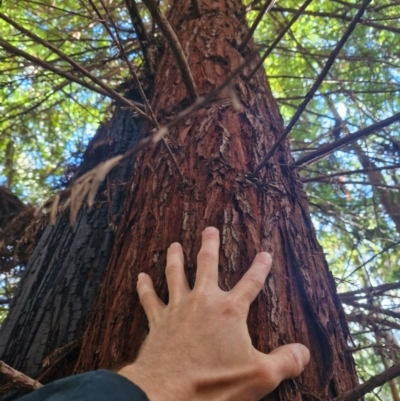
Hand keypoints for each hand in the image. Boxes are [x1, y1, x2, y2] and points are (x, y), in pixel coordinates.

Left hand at [118, 226, 309, 400]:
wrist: (167, 392)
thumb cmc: (214, 383)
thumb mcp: (260, 376)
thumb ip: (285, 362)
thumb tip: (304, 352)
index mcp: (229, 310)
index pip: (251, 282)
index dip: (260, 267)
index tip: (265, 253)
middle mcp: (203, 301)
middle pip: (207, 264)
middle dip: (210, 244)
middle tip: (209, 228)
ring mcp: (178, 308)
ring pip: (175, 274)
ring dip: (175, 258)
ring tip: (174, 245)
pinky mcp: (158, 320)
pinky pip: (149, 298)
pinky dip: (144, 286)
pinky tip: (141, 276)